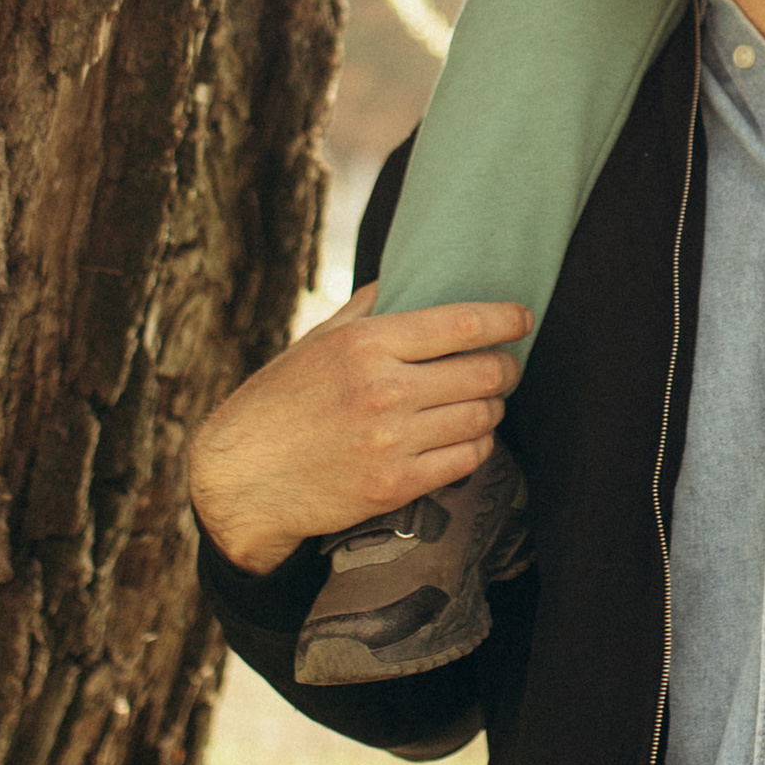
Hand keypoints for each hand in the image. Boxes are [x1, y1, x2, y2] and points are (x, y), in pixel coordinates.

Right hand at [190, 286, 529, 575]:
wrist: (242, 480)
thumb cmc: (279, 402)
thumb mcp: (316, 341)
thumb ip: (367, 309)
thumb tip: (409, 278)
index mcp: (365, 345)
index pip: (462, 324)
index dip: (505, 318)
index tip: (522, 317)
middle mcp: (383, 390)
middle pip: (482, 373)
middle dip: (506, 367)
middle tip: (506, 366)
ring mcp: (391, 442)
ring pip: (481, 417)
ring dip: (493, 408)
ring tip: (484, 401)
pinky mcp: (395, 486)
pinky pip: (466, 460)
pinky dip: (477, 445)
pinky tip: (467, 436)